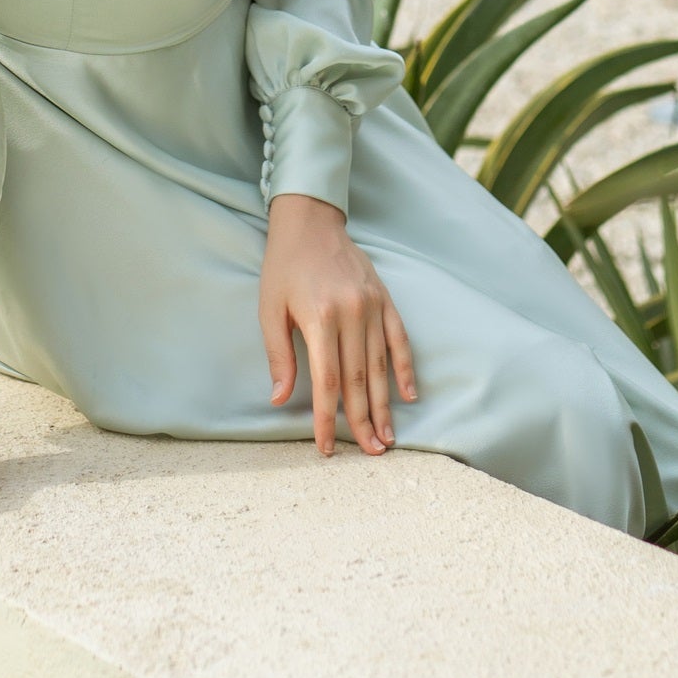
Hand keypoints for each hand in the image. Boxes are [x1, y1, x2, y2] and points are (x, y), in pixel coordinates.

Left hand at [259, 192, 416, 456]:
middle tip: (372, 455)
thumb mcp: (269, 309)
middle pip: (359, 379)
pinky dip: (405, 369)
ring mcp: (373, 306)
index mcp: (319, 318)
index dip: (328, 418)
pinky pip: (399, 340)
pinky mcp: (385, 299)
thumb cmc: (284, 268)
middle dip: (363, 421)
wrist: (310, 222)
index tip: (327, 447)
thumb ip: (278, 355)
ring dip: (385, 405)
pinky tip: (408, 396)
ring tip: (387, 438)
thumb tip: (280, 399)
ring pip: (380, 365)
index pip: (327, 381)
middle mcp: (351, 314)